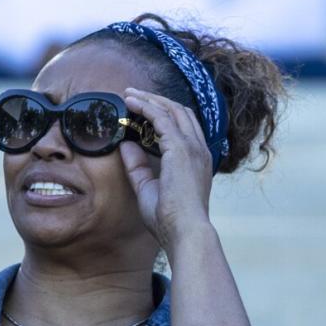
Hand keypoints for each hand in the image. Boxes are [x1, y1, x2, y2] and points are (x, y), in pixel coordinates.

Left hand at [120, 87, 214, 250]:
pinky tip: (131, 103)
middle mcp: (199, 149)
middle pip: (180, 112)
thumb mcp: (148, 188)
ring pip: (172, 110)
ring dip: (150, 99)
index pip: (183, 127)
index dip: (163, 115)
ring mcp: (193, 147)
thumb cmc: (169, 219)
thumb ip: (138, 166)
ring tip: (129, 94)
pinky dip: (147, 107)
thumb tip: (126, 145)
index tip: (141, 111)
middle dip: (156, 100)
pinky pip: (162, 118)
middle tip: (133, 95)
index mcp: (196, 160)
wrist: (184, 231)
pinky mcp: (181, 149)